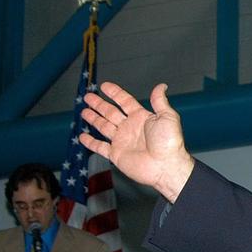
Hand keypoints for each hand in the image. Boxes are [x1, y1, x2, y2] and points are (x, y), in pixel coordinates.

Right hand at [81, 82, 195, 201]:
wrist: (165, 165)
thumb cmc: (168, 142)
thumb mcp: (167, 117)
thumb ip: (160, 101)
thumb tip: (162, 86)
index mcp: (141, 117)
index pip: (125, 102)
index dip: (115, 93)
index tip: (104, 86)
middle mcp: (130, 128)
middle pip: (111, 112)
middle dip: (99, 105)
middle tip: (88, 97)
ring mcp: (122, 141)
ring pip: (104, 127)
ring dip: (94, 119)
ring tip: (84, 112)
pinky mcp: (116, 154)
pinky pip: (100, 147)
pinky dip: (91, 142)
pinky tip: (82, 136)